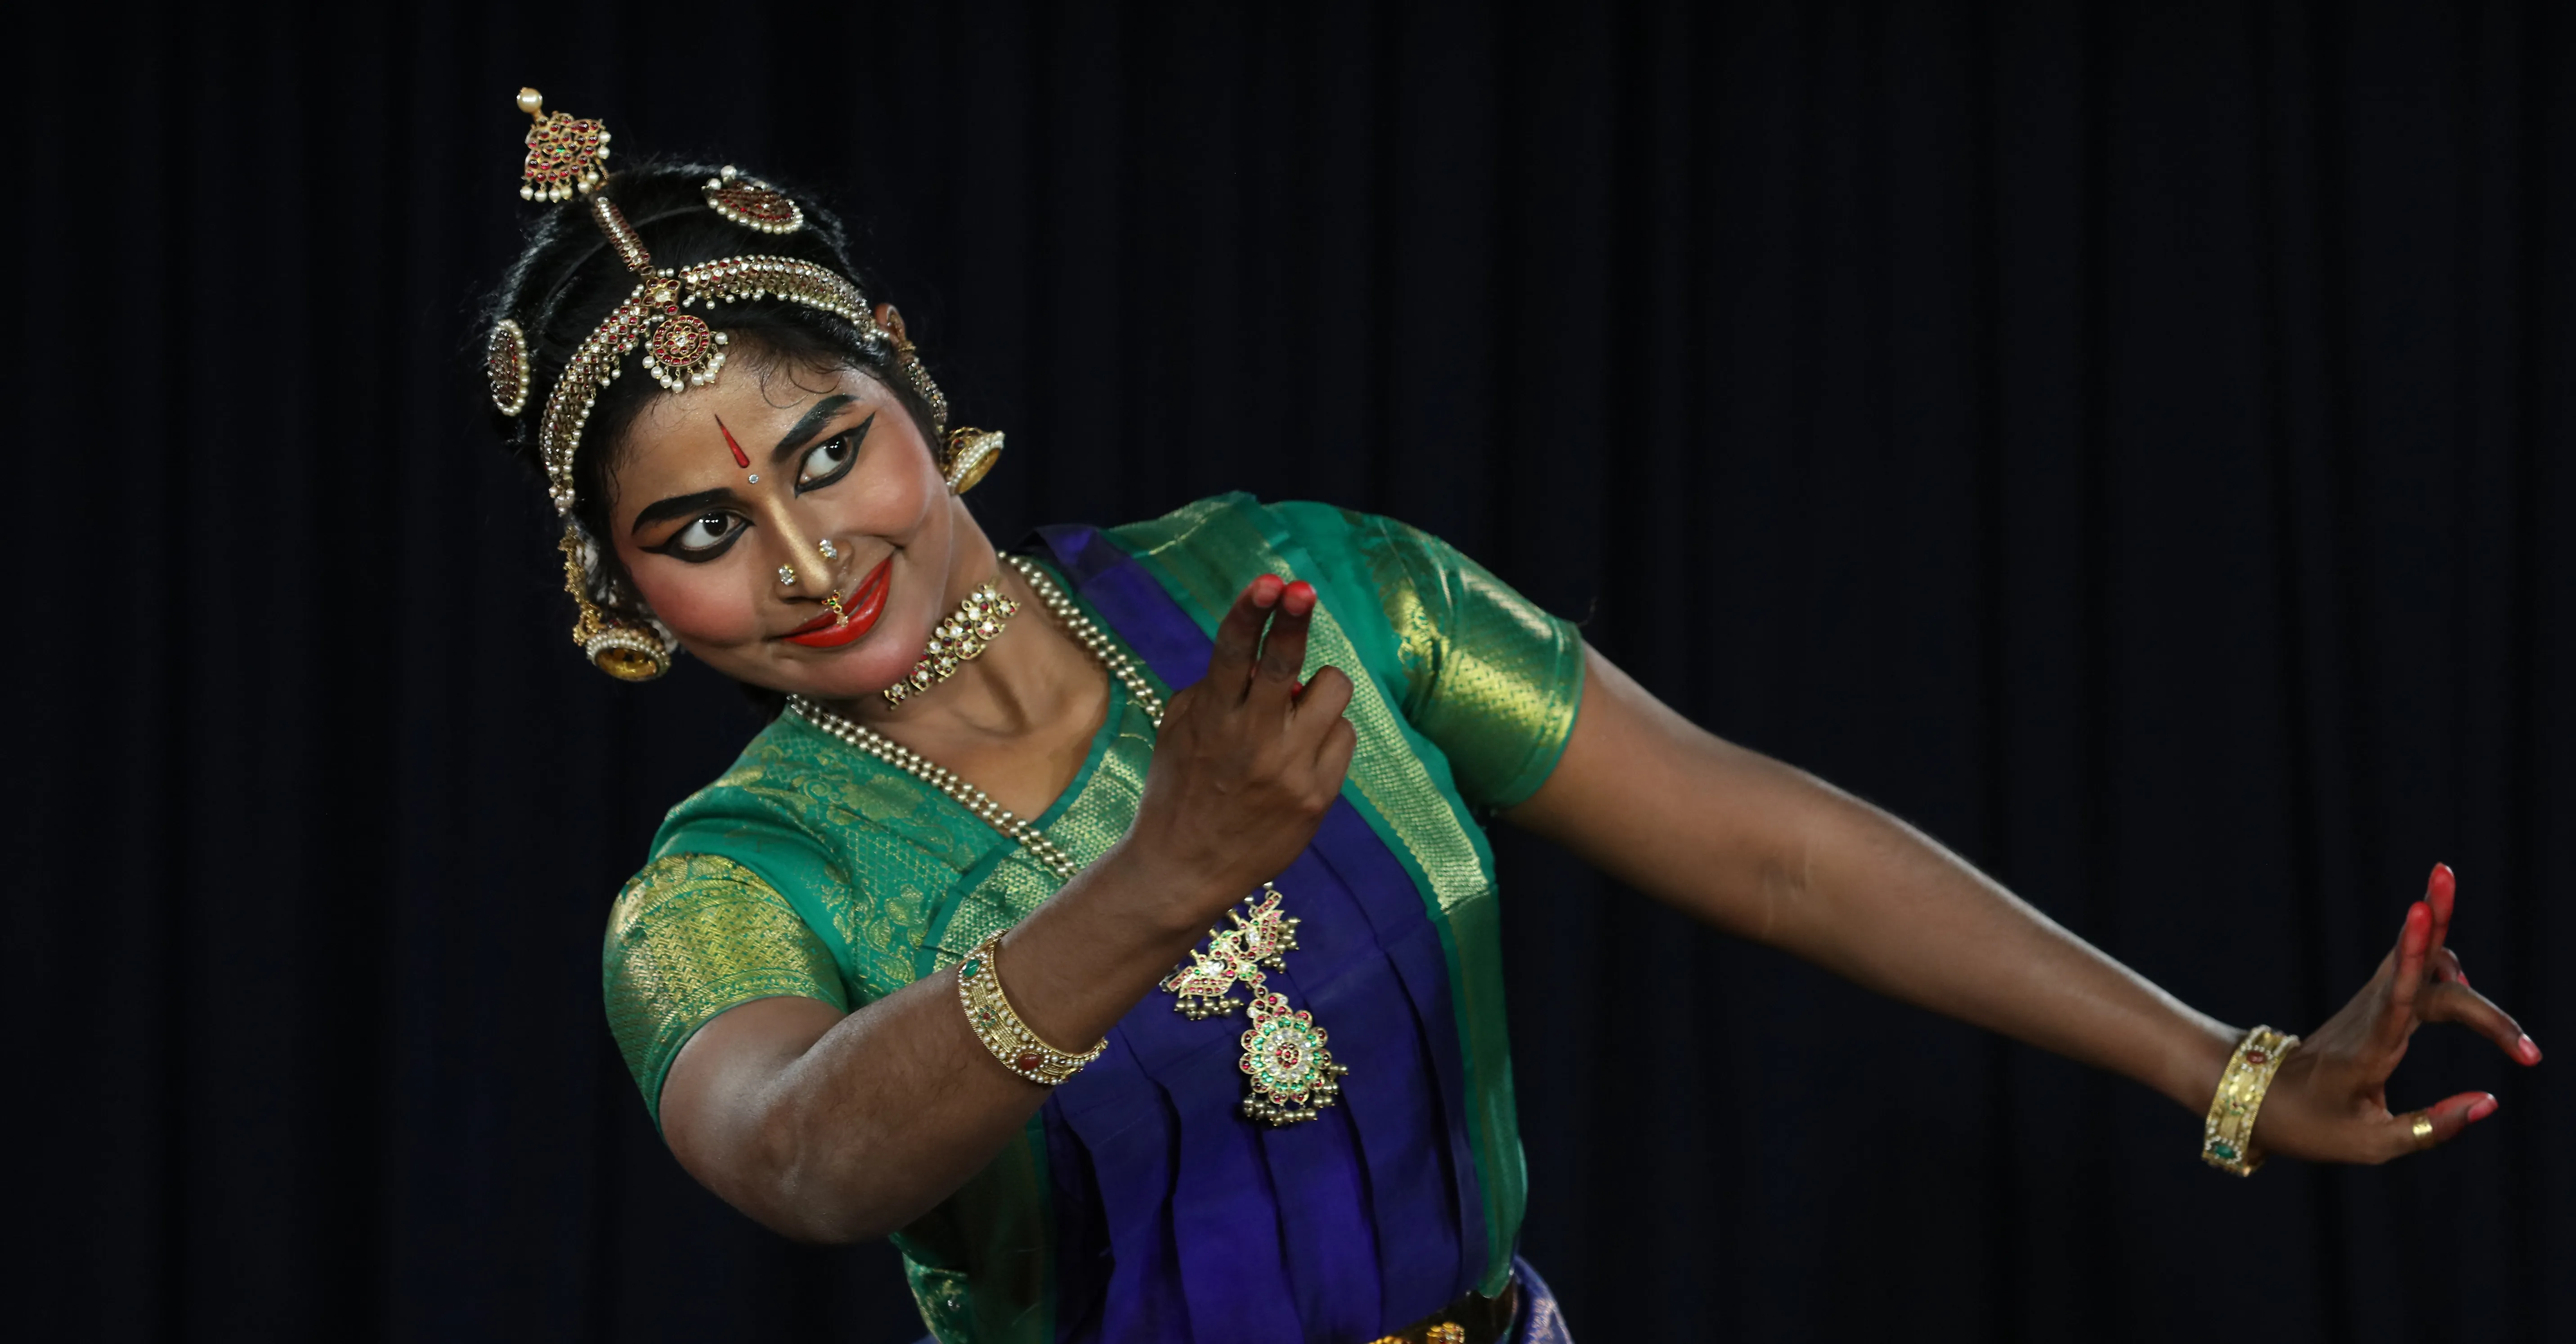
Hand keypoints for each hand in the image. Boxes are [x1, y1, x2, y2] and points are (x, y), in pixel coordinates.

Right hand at [1116, 574, 1357, 930]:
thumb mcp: (1180, 730)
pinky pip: (1344, 736)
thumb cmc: (1180, 789)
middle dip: (1294, 619)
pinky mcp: (1318, 796)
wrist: (1184, 869)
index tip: (1269, 582)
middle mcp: (1252, 741)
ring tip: (1297, 710)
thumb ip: (1213, 686)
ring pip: (1332, 692)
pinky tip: (1302, 754)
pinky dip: (1326, 734)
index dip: (1251, 612)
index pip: (1232, 652)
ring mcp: (1289, 770)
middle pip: (1285, 664)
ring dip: (1319, 688)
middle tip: (1302, 590)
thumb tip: (1258, 656)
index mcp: (1212, 719)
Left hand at [2252, 863, 2541, 1163]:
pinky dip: (2436, 956)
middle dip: (2434, 920)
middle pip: (2414, 965)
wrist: (2260, 1101)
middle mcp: (2371, 1018)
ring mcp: (2371, 1006)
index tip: (2423, 913)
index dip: (2418, 957)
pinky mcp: (2375, 1005)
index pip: (2399, 997)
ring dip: (2431, 919)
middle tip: (2443, 871)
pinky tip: (2460, 974)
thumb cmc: (2312, 1127)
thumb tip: (2490, 1101)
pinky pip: (2411, 969)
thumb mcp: (2370, 1145)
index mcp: (2368, 1052)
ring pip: (2411, 956)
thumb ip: (2431, 1127)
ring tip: (2442, 878)